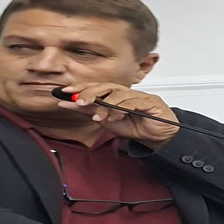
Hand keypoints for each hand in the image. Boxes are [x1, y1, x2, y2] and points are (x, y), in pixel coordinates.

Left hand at [57, 83, 180, 146]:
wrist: (158, 137)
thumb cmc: (136, 127)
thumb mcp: (108, 122)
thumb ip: (89, 112)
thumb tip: (68, 105)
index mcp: (115, 95)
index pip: (96, 87)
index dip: (80, 87)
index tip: (65, 91)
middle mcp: (125, 92)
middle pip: (106, 86)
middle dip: (90, 92)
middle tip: (78, 100)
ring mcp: (138, 96)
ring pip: (119, 93)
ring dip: (106, 103)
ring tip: (96, 114)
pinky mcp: (150, 102)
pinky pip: (133, 102)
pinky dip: (122, 108)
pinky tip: (114, 116)